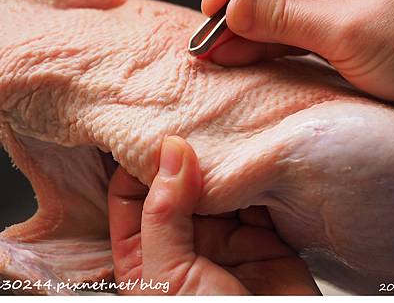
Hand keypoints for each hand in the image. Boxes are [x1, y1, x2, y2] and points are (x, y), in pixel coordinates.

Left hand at [107, 135, 319, 294]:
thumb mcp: (167, 278)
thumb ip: (163, 213)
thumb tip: (169, 152)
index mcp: (144, 255)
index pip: (130, 194)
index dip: (138, 162)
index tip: (152, 130)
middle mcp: (183, 243)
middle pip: (175, 183)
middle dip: (182, 153)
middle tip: (189, 116)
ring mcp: (224, 239)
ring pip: (215, 185)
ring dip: (219, 159)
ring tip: (219, 126)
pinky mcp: (263, 237)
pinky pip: (255, 194)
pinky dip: (254, 172)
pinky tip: (250, 151)